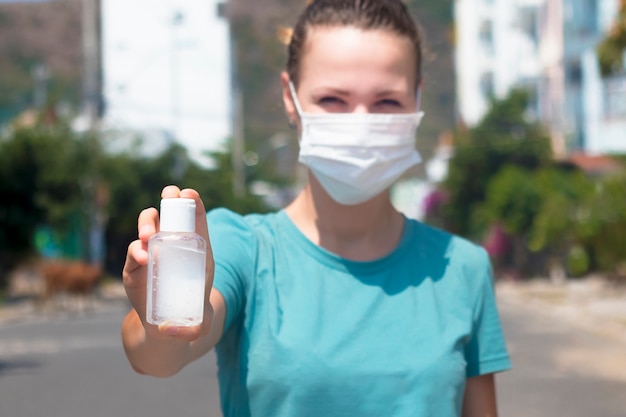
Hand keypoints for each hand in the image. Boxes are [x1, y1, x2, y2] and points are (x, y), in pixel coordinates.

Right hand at [122, 185, 214, 342]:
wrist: (166, 329)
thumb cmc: (189, 317)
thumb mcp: (197, 324)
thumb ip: (191, 330)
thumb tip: (173, 332)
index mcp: (196, 250)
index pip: (196, 219)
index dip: (193, 203)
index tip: (189, 193)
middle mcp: (173, 247)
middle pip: (169, 214)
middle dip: (168, 202)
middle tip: (168, 198)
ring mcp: (152, 254)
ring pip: (148, 226)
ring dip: (148, 223)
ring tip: (150, 235)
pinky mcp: (134, 267)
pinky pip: (134, 250)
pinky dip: (137, 249)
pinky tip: (143, 256)